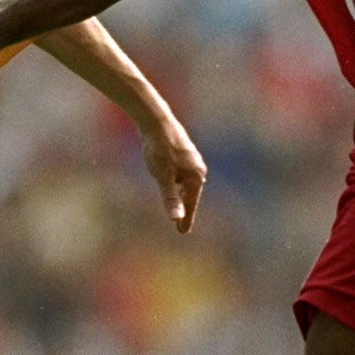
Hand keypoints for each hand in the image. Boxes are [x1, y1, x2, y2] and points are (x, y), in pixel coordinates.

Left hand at [141, 115, 206, 233]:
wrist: (157, 121)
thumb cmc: (160, 149)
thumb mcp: (163, 177)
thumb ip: (170, 199)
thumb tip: (176, 218)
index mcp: (195, 176)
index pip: (190, 203)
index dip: (186, 219)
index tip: (183, 232)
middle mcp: (198, 168)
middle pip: (190, 194)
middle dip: (186, 209)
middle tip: (180, 227)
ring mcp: (192, 160)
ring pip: (186, 184)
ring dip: (181, 196)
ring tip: (177, 207)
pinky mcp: (184, 153)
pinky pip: (182, 174)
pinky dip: (178, 184)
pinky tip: (173, 184)